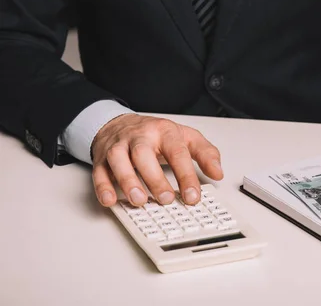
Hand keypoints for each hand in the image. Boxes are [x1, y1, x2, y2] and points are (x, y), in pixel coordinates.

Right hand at [91, 114, 223, 206]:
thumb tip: (218, 172)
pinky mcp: (102, 158)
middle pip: (144, 154)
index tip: (193, 195)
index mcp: (164, 132)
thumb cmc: (156, 134)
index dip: (186, 175)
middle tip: (167, 199)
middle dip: (155, 178)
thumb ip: (205, 153)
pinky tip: (110, 200)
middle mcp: (139, 137)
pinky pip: (100, 171)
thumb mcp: (186, 137)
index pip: (176, 152)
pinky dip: (103, 186)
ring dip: (128, 181)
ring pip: (119, 160)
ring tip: (140, 201)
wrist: (121, 123)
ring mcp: (119, 147)